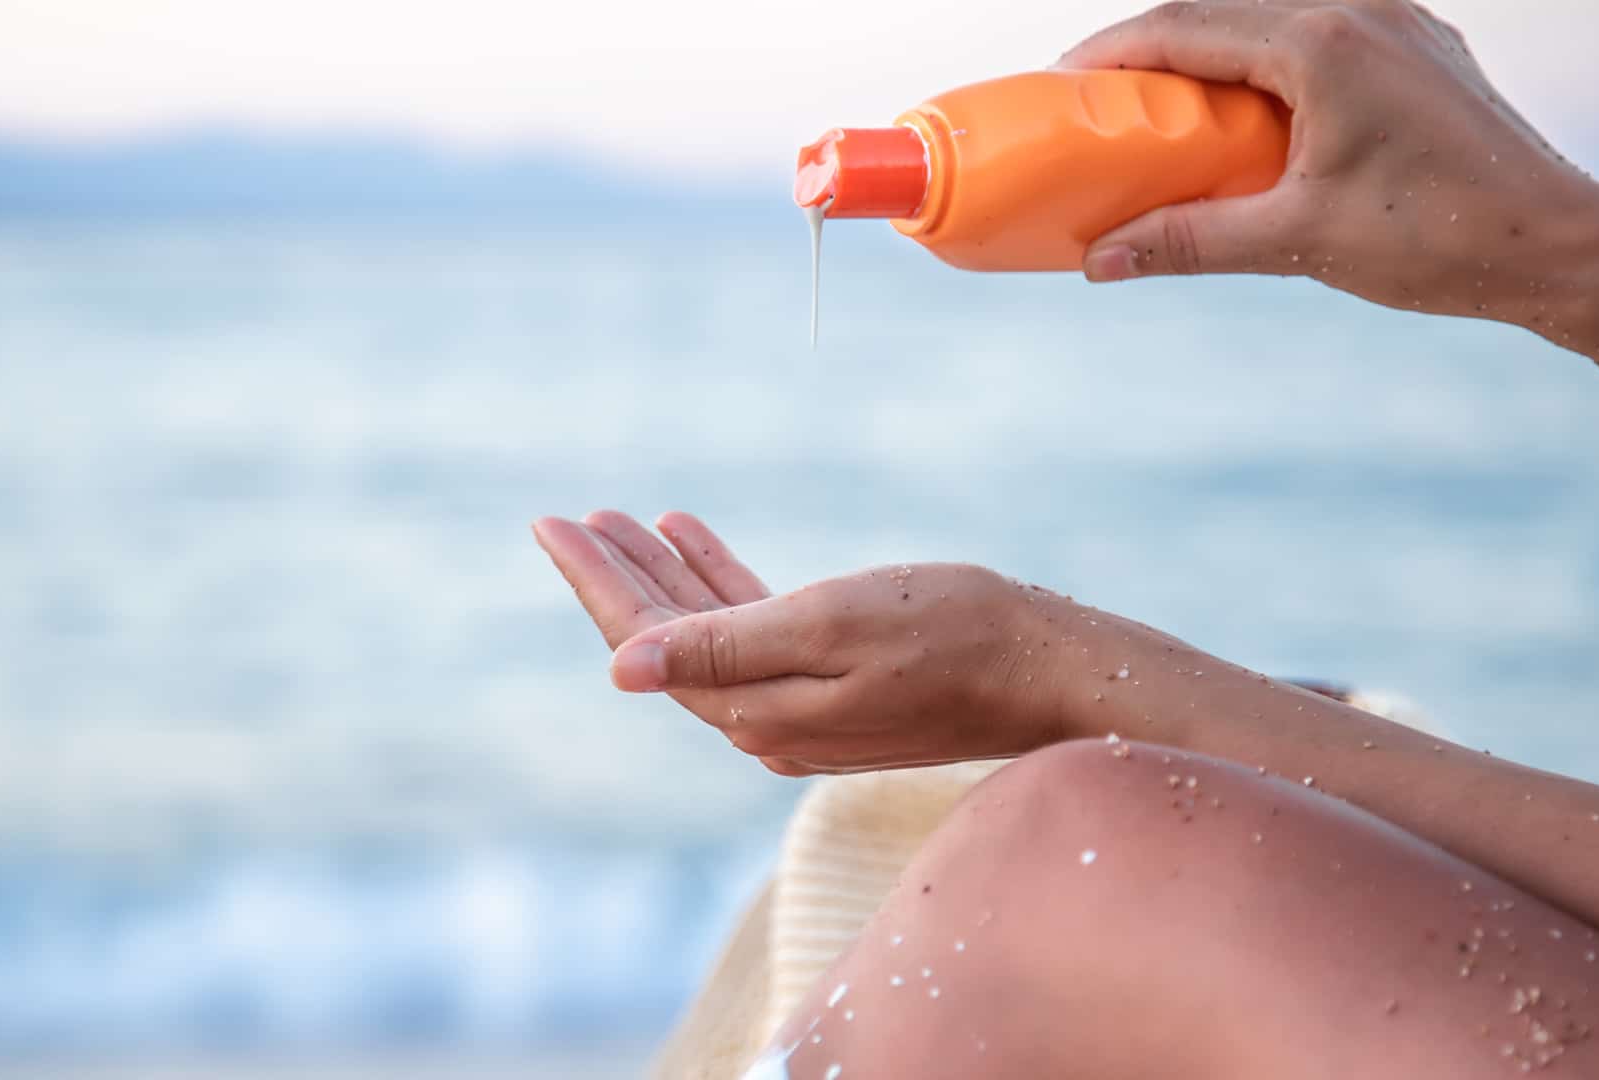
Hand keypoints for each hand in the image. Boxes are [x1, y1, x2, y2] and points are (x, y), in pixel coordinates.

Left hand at [532, 511, 1069, 773]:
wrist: (1048, 670)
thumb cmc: (949, 633)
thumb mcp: (826, 626)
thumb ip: (723, 644)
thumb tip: (620, 668)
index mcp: (754, 708)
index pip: (647, 643)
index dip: (596, 582)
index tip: (551, 525)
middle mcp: (766, 719)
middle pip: (668, 640)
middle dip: (619, 575)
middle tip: (573, 517)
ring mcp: (799, 707)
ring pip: (708, 631)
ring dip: (668, 574)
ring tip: (627, 519)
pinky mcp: (833, 688)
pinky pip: (755, 630)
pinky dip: (722, 583)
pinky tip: (694, 537)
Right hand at [1065, 1, 1598, 324]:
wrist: (1559, 244)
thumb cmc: (1438, 240)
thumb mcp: (1296, 241)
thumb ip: (1189, 242)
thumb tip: (1099, 261)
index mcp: (1322, 42)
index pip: (1185, 27)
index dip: (1114, 53)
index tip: (1064, 84)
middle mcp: (1360, 10)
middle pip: (1221, 13)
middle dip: (1153, 53)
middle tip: (1099, 103)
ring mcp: (1396, 22)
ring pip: (1270, 20)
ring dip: (1210, 58)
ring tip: (1164, 112)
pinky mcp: (1417, 48)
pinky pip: (1317, 37)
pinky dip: (1265, 67)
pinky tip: (1247, 117)